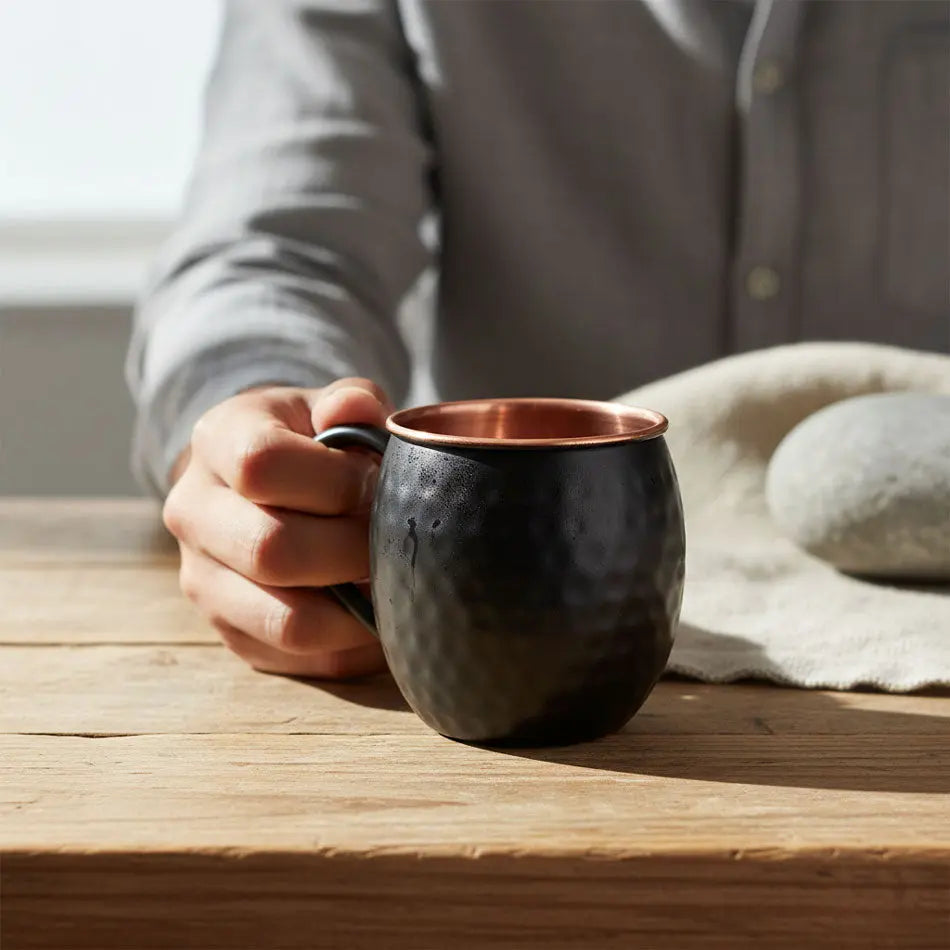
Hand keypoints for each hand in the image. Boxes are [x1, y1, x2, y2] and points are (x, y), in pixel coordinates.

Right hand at [163, 378, 391, 678]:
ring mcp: (204, 581)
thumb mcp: (332, 406)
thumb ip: (351, 400)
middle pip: (271, 550)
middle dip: (354, 550)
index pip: (260, 465)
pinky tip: (380, 612)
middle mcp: (193, 513)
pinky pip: (302, 660)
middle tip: (395, 541)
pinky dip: (355, 644)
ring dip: (358, 609)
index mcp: (216, 441)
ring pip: (287, 622)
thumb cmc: (315, 441)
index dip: (334, 481)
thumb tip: (352, 410)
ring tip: (392, 581)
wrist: (269, 483)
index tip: (375, 483)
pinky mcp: (232, 635)